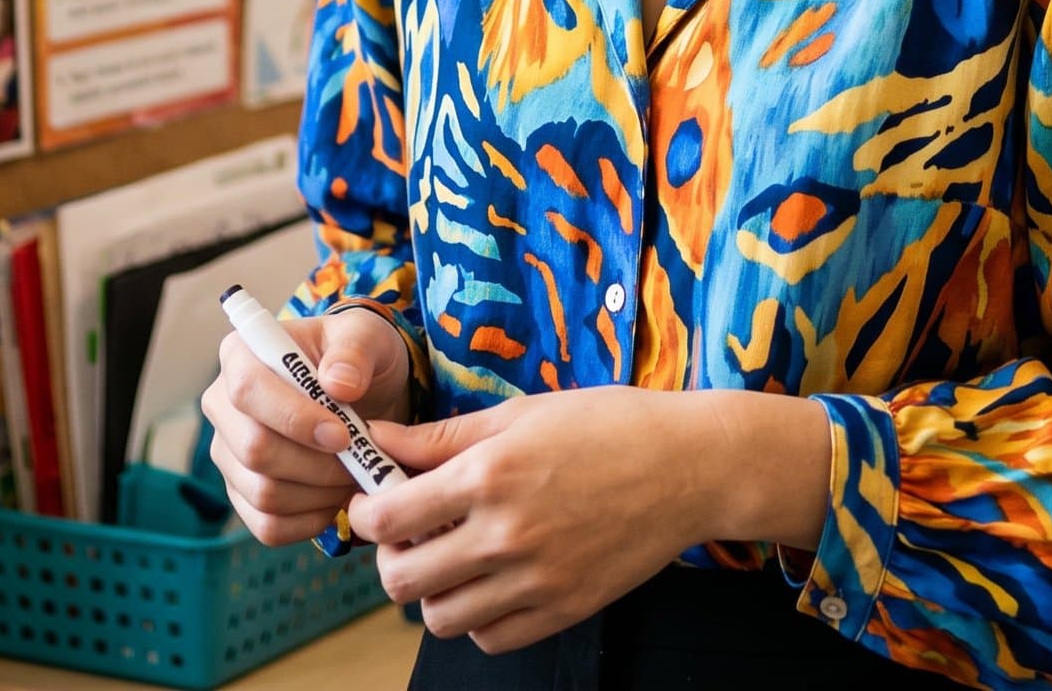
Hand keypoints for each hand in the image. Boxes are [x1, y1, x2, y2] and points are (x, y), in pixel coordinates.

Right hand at [202, 306, 412, 545]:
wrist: (365, 393)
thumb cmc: (357, 356)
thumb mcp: (367, 336)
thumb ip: (356, 349)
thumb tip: (337, 384)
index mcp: (241, 355)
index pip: (247, 391)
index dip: (293, 418)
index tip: (342, 434)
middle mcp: (223, 406)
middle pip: (253, 450)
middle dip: (316, 463)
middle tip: (360, 459)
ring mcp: (229, 454)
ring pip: (263, 494)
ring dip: (319, 493)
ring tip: (355, 473)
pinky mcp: (242, 494)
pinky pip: (268, 526)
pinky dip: (310, 521)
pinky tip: (337, 498)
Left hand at [343, 390, 709, 654]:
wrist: (686, 466)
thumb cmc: (604, 424)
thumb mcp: (520, 413)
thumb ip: (443, 436)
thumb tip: (378, 438)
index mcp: (490, 475)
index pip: (389, 516)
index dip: (365, 512)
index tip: (371, 502)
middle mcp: (507, 534)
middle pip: (403, 579)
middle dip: (390, 557)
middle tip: (406, 534)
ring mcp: (537, 580)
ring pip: (441, 618)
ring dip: (431, 591)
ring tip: (449, 557)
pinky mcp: (564, 610)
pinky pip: (492, 637)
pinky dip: (477, 617)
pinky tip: (489, 580)